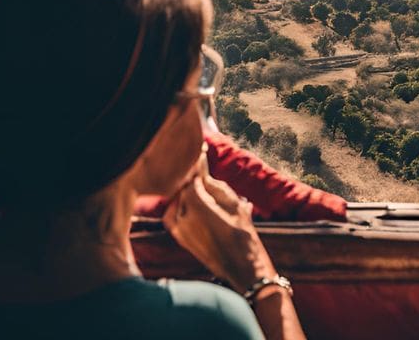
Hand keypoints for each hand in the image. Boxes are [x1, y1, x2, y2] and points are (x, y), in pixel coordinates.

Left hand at [163, 153, 277, 292]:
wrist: (241, 268)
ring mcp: (178, 229)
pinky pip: (176, 215)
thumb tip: (204, 173)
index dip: (197, 163)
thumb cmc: (242, 234)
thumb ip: (216, 186)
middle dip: (192, 179)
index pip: (191, 176)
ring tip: (202, 188)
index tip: (201, 150)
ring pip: (178, 201)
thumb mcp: (234, 204)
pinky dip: (184, 206)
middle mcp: (182, 217)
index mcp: (196, 204)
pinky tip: (198, 205)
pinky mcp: (179, 238)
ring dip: (187, 193)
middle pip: (182, 188)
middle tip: (202, 167)